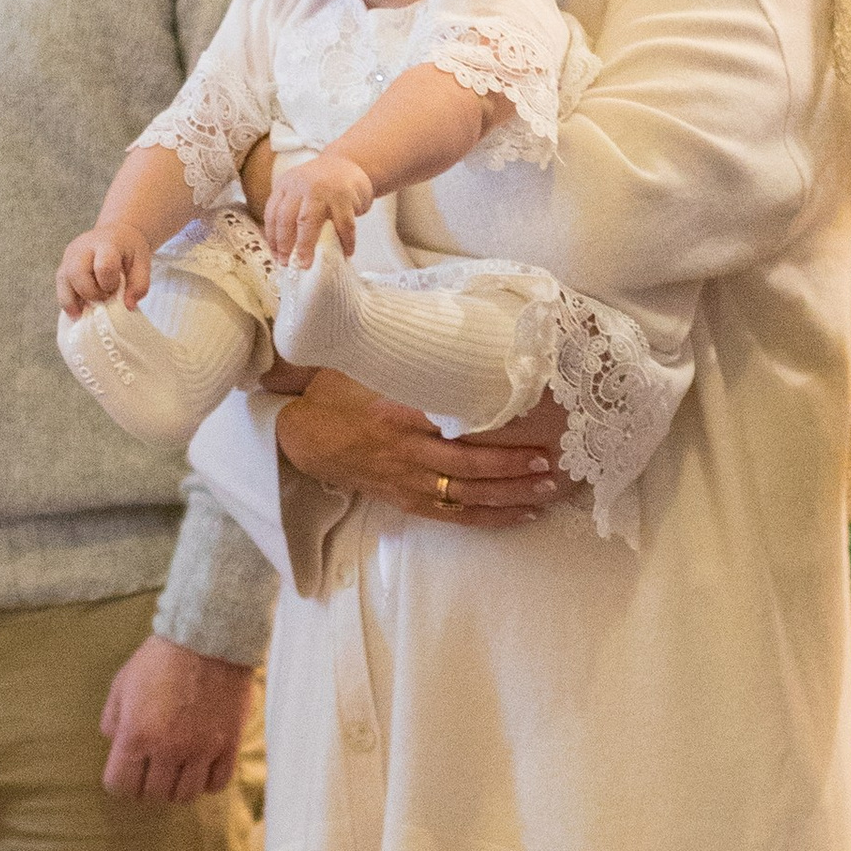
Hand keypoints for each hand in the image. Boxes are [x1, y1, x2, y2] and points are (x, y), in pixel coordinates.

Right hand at [59, 221, 152, 315]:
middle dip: (92, 293)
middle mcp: (82, 248)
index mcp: (106, 244)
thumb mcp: (143, 263)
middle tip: (105, 295)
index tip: (117, 288)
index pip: (103, 267)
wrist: (115, 233)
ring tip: (88, 310)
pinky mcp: (63, 268)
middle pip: (77, 274)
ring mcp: (68, 257)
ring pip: (63, 283)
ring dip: (76, 302)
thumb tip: (128, 306)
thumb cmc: (129, 249)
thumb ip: (139, 285)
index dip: (110, 284)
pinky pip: (60, 289)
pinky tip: (80, 310)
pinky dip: (69, 303)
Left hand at [101, 631, 254, 800]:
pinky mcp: (229, 745)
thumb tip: (115, 745)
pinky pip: (217, 784)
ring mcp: (201, 750)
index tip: (128, 771)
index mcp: (136, 735)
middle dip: (149, 784)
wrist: (208, 638)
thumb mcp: (122, 684)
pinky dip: (206, 781)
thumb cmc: (161, 659)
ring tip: (178, 768)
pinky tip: (202, 765)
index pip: (120, 787)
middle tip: (153, 767)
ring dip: (177, 785)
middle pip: (154, 794)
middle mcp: (168, 749)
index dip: (121, 782)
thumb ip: (112, 721)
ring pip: (185, 795)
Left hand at [264, 154, 376, 266]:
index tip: (277, 256)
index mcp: (286, 185)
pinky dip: (345, 241)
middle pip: (286, 218)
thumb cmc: (324, 184)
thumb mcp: (300, 190)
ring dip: (306, 246)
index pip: (272, 214)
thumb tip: (284, 249)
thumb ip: (291, 210)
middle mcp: (301, 184)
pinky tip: (347, 252)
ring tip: (307, 264)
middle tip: (288, 264)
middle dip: (285, 244)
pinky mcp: (345, 195)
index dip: (273, 238)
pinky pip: (343, 224)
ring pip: (308, 222)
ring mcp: (323, 189)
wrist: (351, 162)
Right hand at [274, 367, 564, 523]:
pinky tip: (523, 513)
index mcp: (395, 414)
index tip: (526, 422)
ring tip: (547, 488)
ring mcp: (407, 480)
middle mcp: (404, 452)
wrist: (302, 437)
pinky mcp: (407, 500)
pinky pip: (455, 514)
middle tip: (548, 461)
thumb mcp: (364, 367)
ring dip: (509, 495)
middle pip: (465, 464)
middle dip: (509, 466)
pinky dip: (490, 517)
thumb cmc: (337, 394)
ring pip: (466, 493)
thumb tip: (451, 334)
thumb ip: (404, 358)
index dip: (488, 428)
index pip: (449, 422)